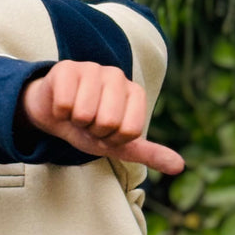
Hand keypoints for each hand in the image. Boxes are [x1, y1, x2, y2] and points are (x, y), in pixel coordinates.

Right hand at [20, 61, 184, 173]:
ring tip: (75, 114)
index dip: (112, 140)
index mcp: (135, 92)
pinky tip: (61, 106)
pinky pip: (65, 104)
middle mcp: (117, 76)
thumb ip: (149, 153)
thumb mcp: (119, 144)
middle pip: (108, 122)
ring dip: (75, 122)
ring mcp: (92, 68)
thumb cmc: (89, 128)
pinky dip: (59, 113)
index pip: (129, 131)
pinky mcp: (66, 68)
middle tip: (88, 123)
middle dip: (93, 131)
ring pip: (84, 113)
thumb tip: (179, 166)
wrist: (54, 114)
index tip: (106, 132)